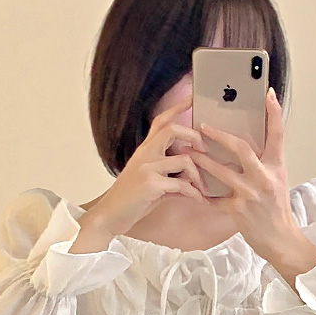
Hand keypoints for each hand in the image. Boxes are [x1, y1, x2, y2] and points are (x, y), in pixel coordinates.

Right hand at [82, 94, 208, 237]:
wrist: (110, 216)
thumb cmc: (131, 201)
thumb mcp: (150, 181)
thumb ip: (169, 173)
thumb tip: (191, 176)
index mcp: (145, 150)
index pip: (161, 121)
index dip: (178, 107)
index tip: (193, 98)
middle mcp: (145, 154)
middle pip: (174, 129)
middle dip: (195, 138)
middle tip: (205, 152)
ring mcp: (147, 167)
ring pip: (185, 160)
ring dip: (198, 176)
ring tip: (202, 189)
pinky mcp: (151, 184)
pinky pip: (182, 184)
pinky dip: (194, 193)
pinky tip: (199, 200)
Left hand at [187, 87, 301, 260]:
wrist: (279, 239)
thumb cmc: (276, 210)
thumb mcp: (277, 181)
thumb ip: (263, 163)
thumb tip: (246, 146)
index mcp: (275, 167)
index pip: (277, 134)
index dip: (274, 113)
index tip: (267, 93)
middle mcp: (264, 177)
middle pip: (241, 148)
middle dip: (220, 136)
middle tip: (202, 127)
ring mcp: (250, 193)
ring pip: (221, 171)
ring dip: (202, 161)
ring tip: (188, 152)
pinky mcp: (238, 210)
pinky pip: (214, 199)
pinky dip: (201, 193)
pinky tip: (190, 187)